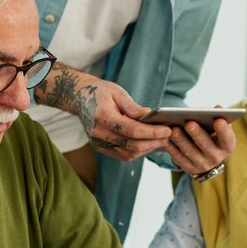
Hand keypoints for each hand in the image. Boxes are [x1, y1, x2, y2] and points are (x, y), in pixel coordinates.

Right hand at [33, 65, 170, 160]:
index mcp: (102, 117)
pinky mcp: (100, 148)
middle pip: (131, 145)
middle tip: (168, 137)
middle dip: (153, 142)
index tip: (167, 130)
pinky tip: (148, 144)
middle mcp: (98, 133)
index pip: (132, 130)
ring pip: (128, 154)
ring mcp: (98, 143)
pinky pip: (122, 155)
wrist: (78, 98)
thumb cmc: (100, 92)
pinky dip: (137, 151)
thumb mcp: (117, 92)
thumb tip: (151, 117)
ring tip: (161, 141)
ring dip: (147, 149)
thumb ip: (133, 107)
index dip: (152, 132)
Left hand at [165, 116, 235, 176]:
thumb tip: (217, 108)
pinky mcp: (188, 168)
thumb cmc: (212, 136)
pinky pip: (178, 157)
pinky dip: (171, 147)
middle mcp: (216, 157)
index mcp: (227, 146)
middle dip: (197, 134)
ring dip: (181, 140)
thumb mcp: (219, 129)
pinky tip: (165, 138)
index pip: (227, 138)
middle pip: (206, 145)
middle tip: (189, 123)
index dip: (224, 130)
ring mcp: (202, 165)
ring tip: (173, 129)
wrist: (207, 158)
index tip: (218, 120)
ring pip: (189, 151)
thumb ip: (219, 117)